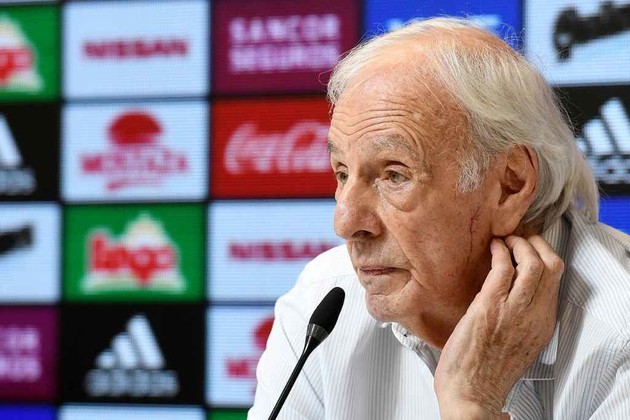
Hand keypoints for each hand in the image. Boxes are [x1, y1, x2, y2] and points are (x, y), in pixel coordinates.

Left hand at [434, 235, 563, 418]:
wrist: (471, 393)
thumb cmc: (486, 372)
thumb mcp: (517, 344)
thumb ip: (521, 320)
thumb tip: (511, 296)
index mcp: (543, 325)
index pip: (556, 280)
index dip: (545, 257)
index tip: (531, 248)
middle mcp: (534, 315)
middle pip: (550, 266)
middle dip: (536, 244)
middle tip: (519, 238)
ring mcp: (513, 310)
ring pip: (531, 263)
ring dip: (518, 244)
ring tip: (505, 240)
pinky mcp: (489, 306)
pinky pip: (502, 268)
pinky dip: (498, 252)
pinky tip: (491, 248)